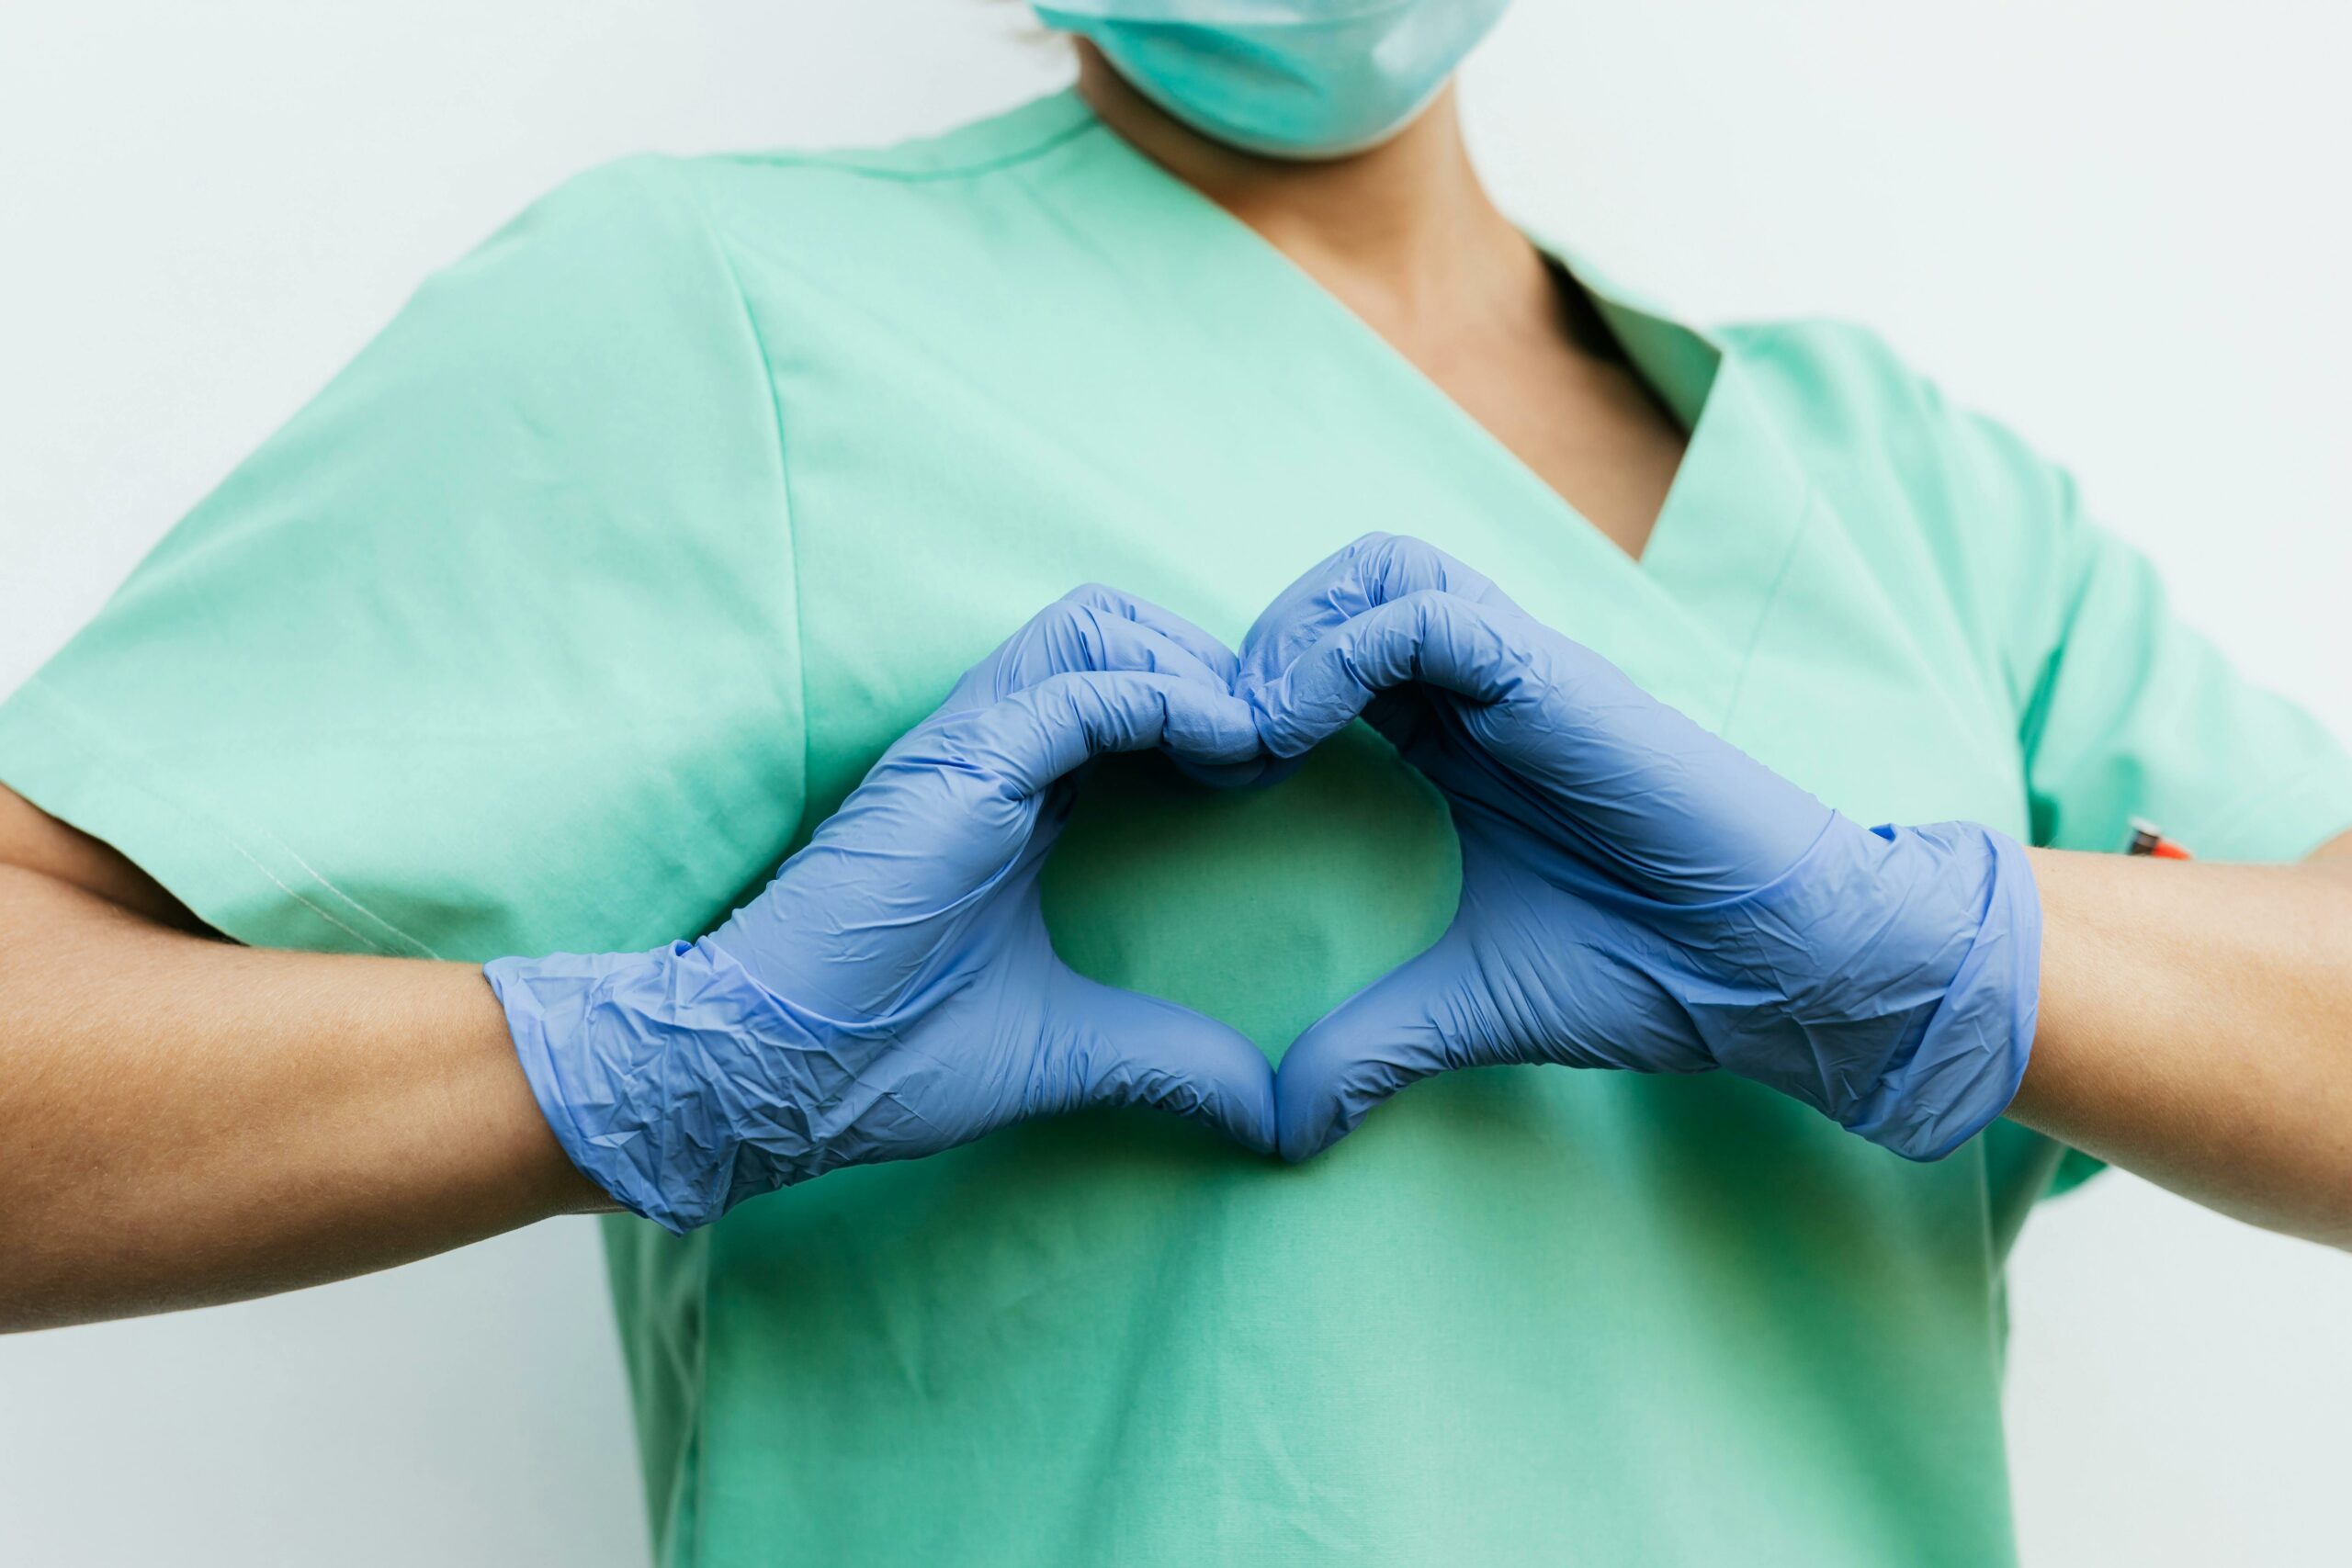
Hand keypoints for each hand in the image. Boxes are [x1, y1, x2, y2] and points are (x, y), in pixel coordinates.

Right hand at [489, 586, 1277, 1232]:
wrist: (765, 1079)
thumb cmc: (880, 1057)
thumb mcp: (1064, 1051)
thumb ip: (1167, 1060)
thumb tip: (1269, 1114)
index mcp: (1014, 794)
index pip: (1123, 690)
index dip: (1207, 710)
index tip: (1270, 776)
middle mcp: (992, 751)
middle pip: (1118, 628)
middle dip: (1212, 665)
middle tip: (1274, 749)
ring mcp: (969, 748)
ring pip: (1098, 625)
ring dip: (1194, 668)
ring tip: (1253, 746)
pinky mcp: (958, 764)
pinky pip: (1080, 688)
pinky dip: (1167, 701)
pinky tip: (1229, 753)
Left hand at [1239, 534, 2039, 1162]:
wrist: (1779, 976)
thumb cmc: (1650, 971)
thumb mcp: (1469, 1006)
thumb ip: (1370, 1045)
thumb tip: (1281, 1123)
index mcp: (1461, 737)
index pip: (1334, 656)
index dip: (1253, 696)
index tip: (1202, 781)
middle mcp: (1488, 687)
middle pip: (1347, 586)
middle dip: (1260, 646)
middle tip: (1209, 746)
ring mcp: (1524, 672)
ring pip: (1382, 569)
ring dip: (1292, 635)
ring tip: (1245, 733)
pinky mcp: (1556, 679)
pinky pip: (1427, 613)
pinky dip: (1340, 652)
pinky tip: (1290, 729)